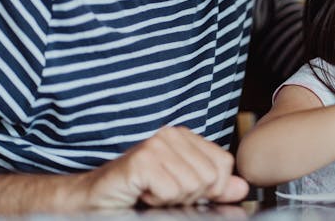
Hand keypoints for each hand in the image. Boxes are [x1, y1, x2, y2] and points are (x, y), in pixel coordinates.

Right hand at [80, 126, 248, 207]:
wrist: (93, 200)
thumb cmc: (136, 192)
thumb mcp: (183, 188)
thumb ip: (214, 187)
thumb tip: (241, 187)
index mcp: (185, 136)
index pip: (223, 163)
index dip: (210, 187)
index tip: (184, 190)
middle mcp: (171, 134)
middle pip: (209, 177)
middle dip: (189, 195)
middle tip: (163, 191)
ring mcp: (156, 145)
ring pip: (191, 185)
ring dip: (170, 198)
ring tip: (151, 191)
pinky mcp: (142, 160)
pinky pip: (171, 191)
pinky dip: (157, 200)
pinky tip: (141, 192)